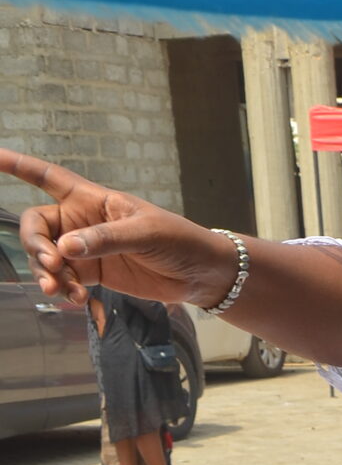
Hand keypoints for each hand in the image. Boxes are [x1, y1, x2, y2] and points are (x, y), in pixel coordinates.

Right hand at [3, 149, 237, 307]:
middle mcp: (81, 221)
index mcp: (92, 198)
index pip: (46, 176)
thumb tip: (65, 249)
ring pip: (46, 257)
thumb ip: (105, 239)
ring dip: (47, 273)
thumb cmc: (178, 240)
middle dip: (36, 246)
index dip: (17, 165)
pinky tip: (75, 299)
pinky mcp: (92, 274)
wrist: (202, 273)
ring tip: (62, 290)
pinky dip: (63, 288)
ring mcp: (84, 249)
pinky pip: (64, 279)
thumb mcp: (145, 233)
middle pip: (37, 227)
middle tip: (52, 266)